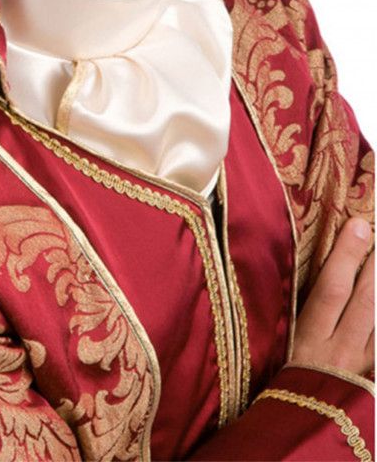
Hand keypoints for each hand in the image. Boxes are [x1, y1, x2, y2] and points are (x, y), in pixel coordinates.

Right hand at [289, 217, 373, 375]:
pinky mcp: (374, 375)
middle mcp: (340, 351)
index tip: (358, 225)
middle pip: (367, 302)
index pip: (332, 290)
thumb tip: (314, 267)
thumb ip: (296, 307)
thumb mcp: (280, 340)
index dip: (347, 256)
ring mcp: (363, 366)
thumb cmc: (281, 373)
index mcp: (308, 338)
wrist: (301, 421)